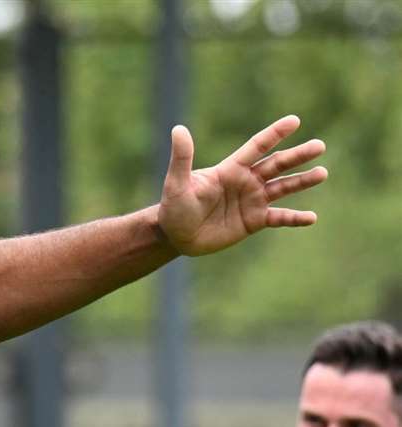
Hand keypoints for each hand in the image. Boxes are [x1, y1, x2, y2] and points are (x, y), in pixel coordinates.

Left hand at [159, 115, 325, 256]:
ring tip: (322, 173)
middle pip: (277, 164)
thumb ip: (182, 158)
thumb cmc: (174, 207)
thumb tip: (178, 129)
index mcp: (231, 169)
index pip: (257, 147)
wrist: (176, 236)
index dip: (274, 134)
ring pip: (283, 187)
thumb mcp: (177, 183)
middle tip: (320, 145)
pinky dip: (295, 218)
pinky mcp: (254, 221)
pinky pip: (279, 218)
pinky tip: (311, 218)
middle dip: (298, 156)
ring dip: (303, 181)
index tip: (294, 120)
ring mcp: (252, 201)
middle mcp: (246, 181)